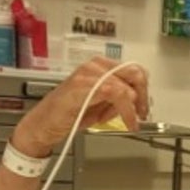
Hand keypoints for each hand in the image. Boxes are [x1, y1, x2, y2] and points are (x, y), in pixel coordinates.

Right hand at [11, 57, 149, 156]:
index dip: (144, 89)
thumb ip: (119, 99)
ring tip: (132, 121)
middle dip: (142, 95)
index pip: (133, 69)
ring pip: (125, 85)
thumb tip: (137, 99)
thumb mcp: (103, 105)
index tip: (144, 106)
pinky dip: (125, 110)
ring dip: (133, 106)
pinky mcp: (83, 86)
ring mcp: (88, 74)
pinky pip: (114, 93)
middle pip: (134, 72)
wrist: (45, 123)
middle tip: (142, 113)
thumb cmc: (70, 112)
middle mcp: (95, 66)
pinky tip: (127, 121)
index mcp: (100, 67)